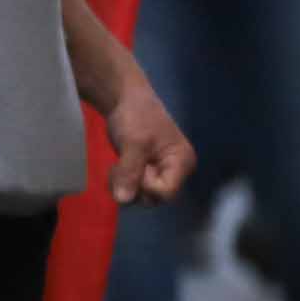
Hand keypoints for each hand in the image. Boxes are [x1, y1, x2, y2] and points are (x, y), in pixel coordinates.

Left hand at [100, 69, 192, 206]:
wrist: (125, 100)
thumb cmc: (136, 116)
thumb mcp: (134, 142)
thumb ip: (129, 171)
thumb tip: (122, 200)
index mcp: (182, 162)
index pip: (166, 192)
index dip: (146, 186)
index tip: (136, 167)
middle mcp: (175, 171)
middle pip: (154, 198)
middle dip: (134, 186)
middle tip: (121, 165)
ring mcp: (160, 172)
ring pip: (141, 196)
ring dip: (125, 185)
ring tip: (117, 165)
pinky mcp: (146, 172)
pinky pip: (134, 189)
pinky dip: (122, 182)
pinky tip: (117, 167)